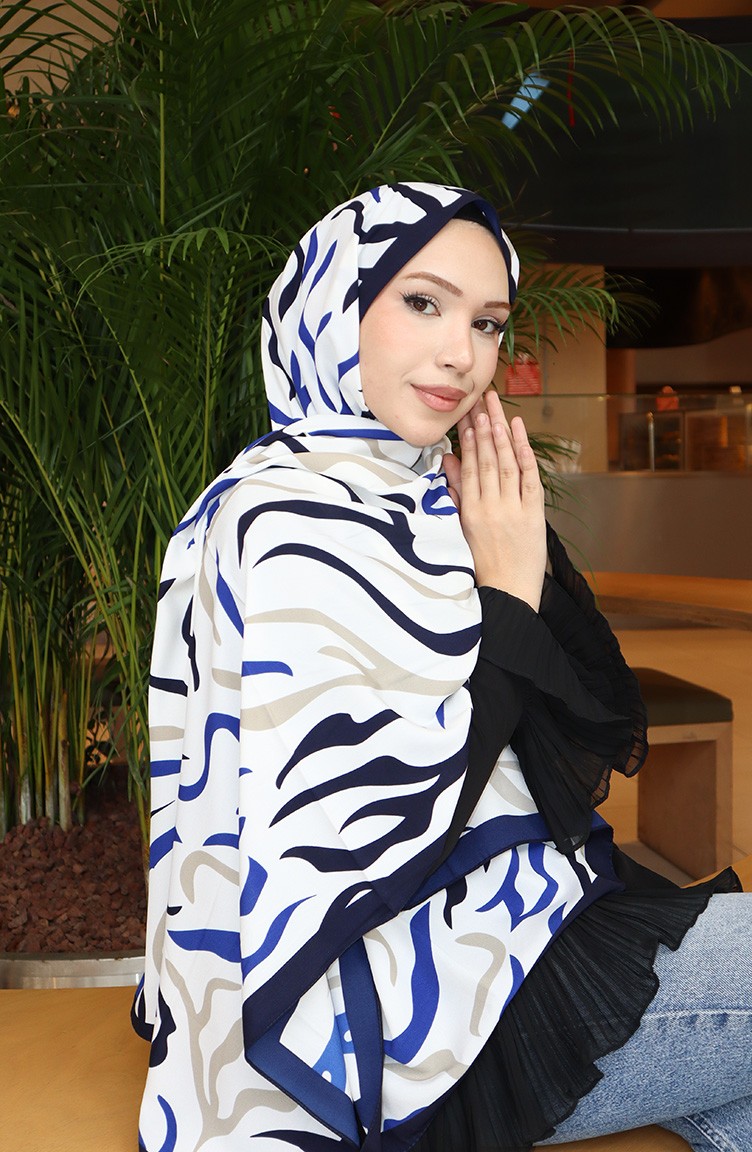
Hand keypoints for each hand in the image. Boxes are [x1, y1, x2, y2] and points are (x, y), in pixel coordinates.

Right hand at [442, 391, 546, 610]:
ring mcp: (513, 509)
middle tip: (481, 399)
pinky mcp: (533, 514)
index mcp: (469, 511)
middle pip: (486, 459)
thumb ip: (455, 494)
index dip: (467, 439)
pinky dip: (525, 452)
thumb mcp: (461, 528)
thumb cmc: (482, 564)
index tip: (466, 415)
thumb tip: (447, 461)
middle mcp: (490, 507)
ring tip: (496, 408)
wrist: (508, 593)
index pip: (468, 466)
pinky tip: (519, 431)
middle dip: (484, 426)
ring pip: (506, 463)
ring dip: (501, 433)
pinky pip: (529, 477)